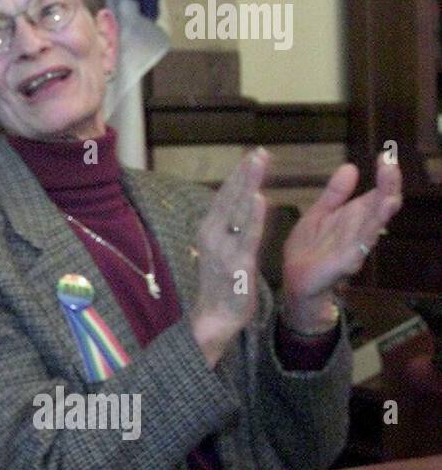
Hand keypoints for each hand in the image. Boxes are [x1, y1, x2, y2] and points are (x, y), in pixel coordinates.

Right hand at [191, 148, 269, 366]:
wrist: (214, 318)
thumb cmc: (222, 282)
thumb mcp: (221, 248)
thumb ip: (230, 226)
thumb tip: (241, 201)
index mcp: (208, 229)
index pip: (224, 195)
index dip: (239, 174)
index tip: (253, 154)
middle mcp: (210, 235)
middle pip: (229, 198)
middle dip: (244, 173)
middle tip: (258, 151)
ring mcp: (221, 250)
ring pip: (237, 211)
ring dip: (248, 186)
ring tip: (259, 164)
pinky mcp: (236, 265)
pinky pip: (247, 237)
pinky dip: (253, 217)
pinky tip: (261, 199)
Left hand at [279, 154, 402, 330]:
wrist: (295, 280)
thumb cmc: (309, 248)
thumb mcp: (319, 214)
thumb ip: (335, 193)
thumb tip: (351, 166)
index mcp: (354, 216)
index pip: (376, 193)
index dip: (383, 176)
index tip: (387, 155)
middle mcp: (360, 229)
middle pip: (380, 205)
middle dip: (388, 186)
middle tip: (391, 164)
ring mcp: (356, 246)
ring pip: (375, 223)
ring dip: (383, 207)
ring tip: (391, 190)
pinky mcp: (346, 262)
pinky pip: (360, 246)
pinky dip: (368, 232)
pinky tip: (375, 221)